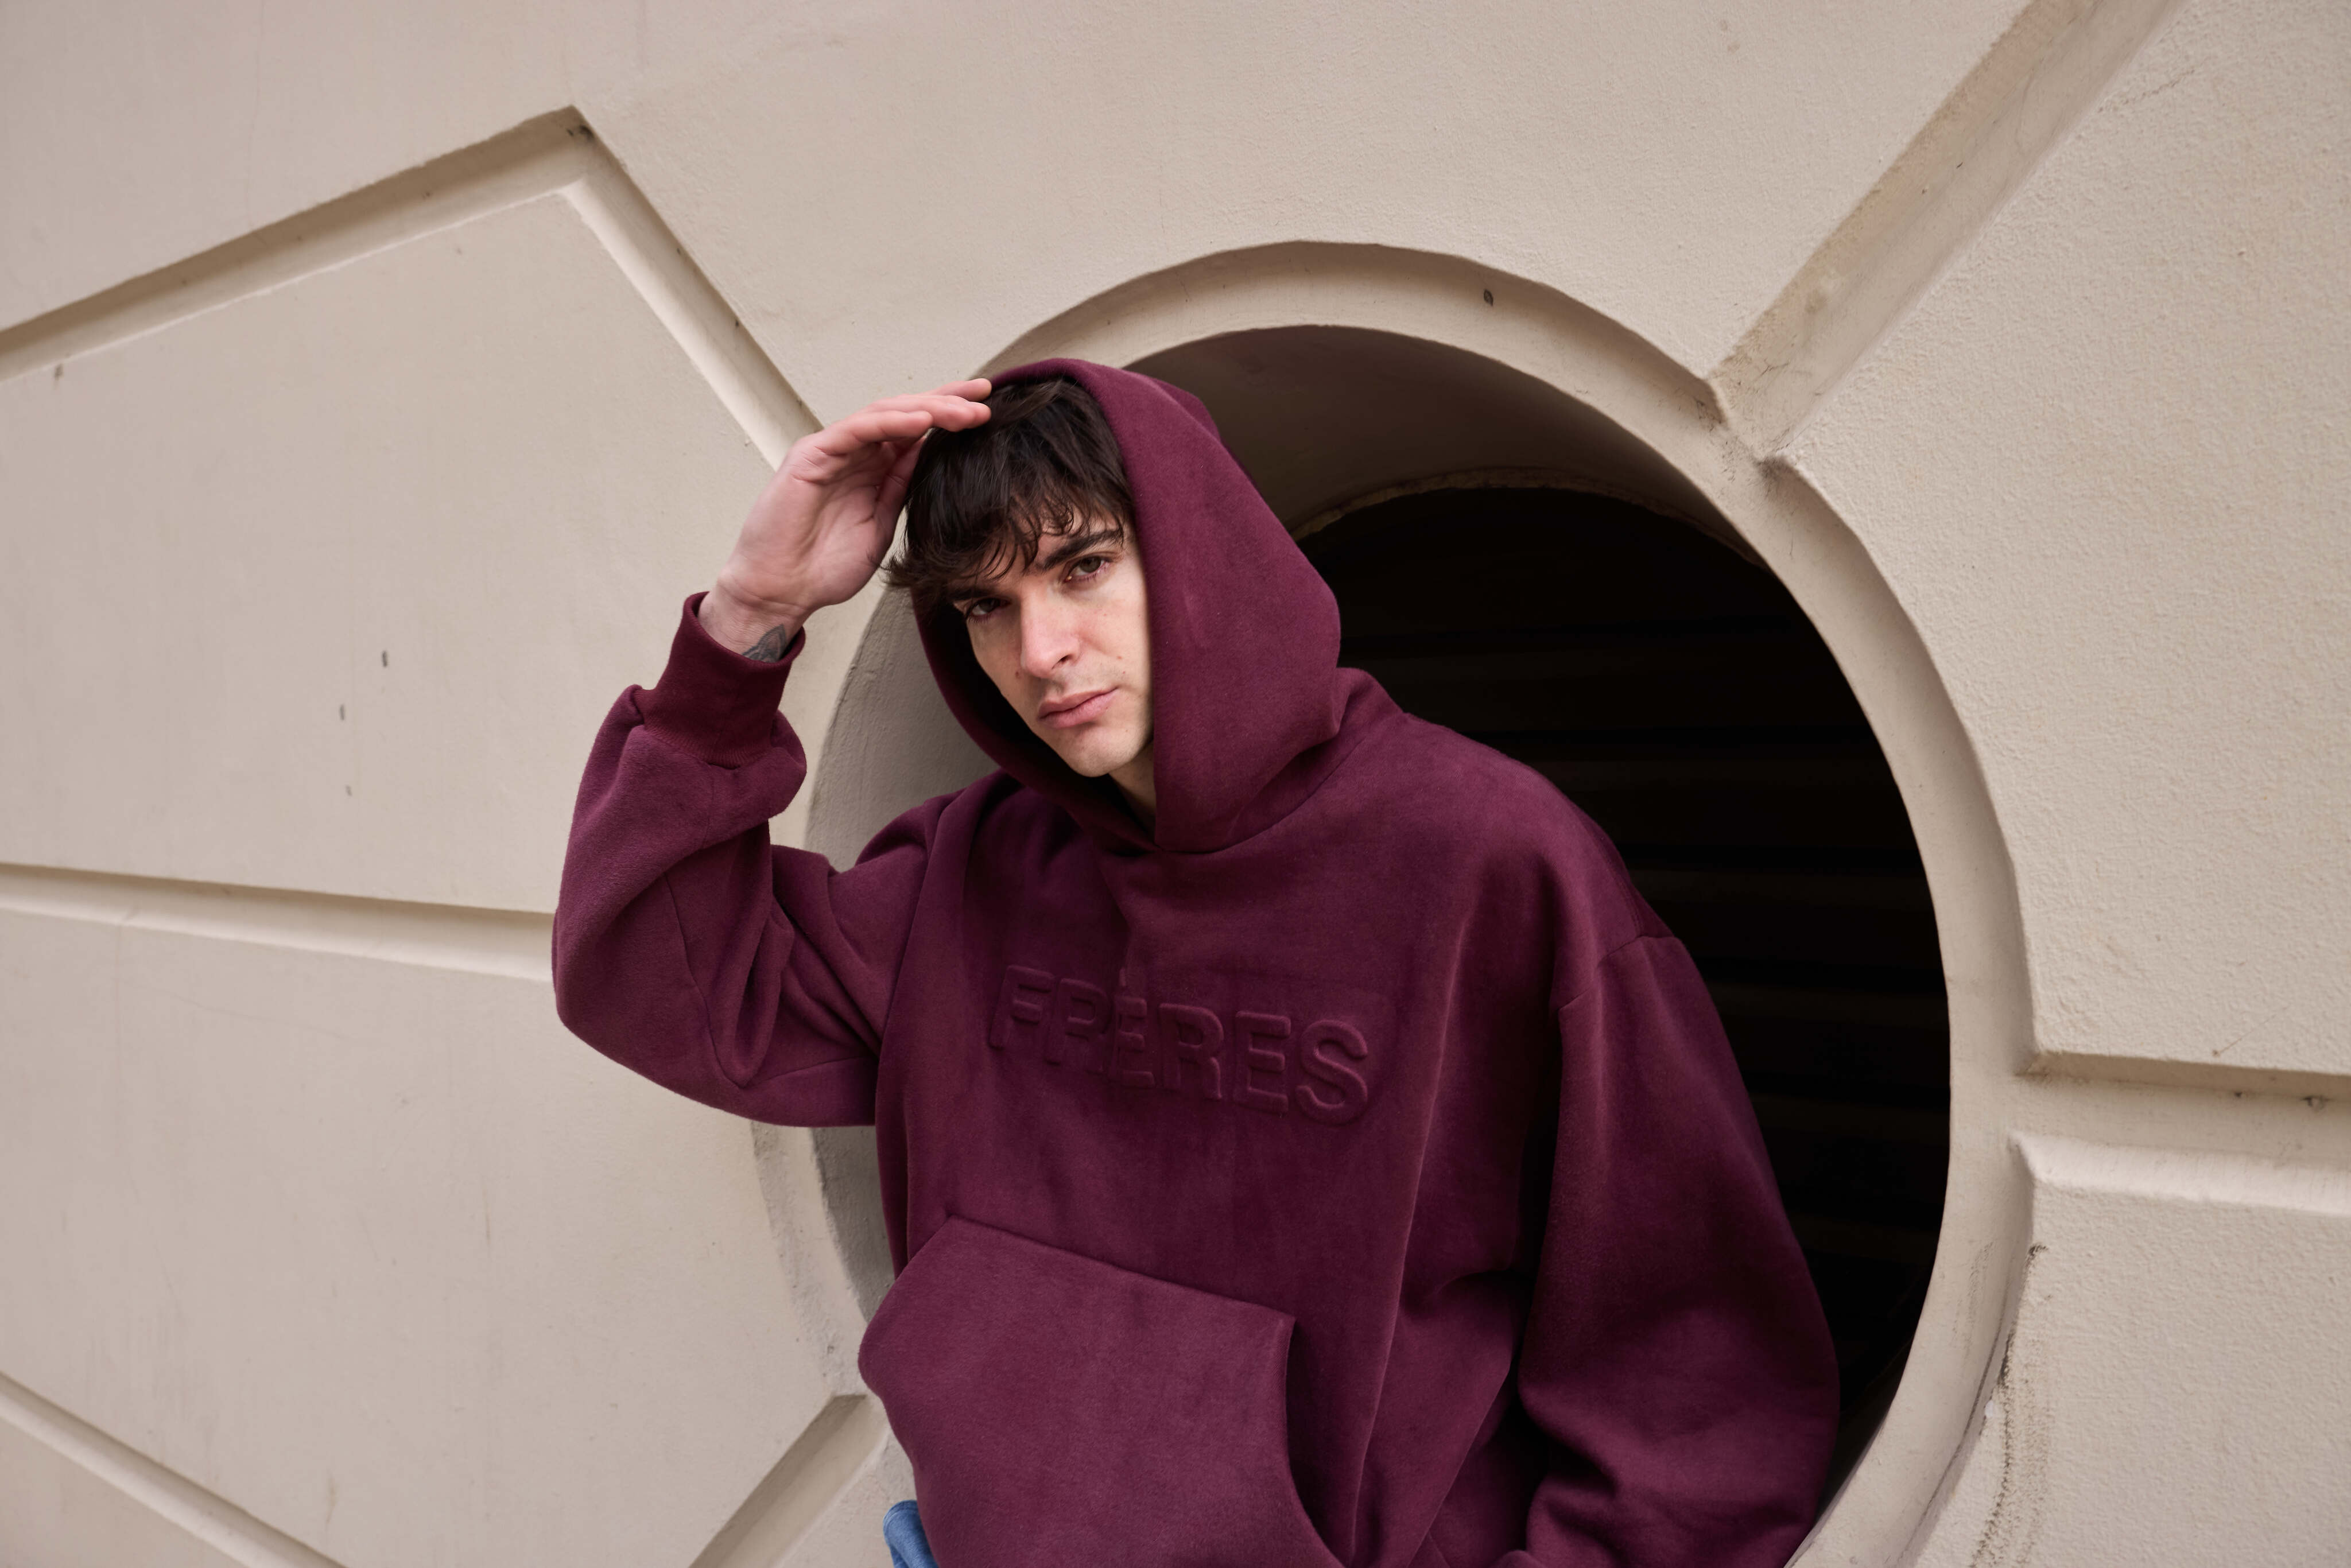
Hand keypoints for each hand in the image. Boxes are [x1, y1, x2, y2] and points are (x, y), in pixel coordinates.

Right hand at [700, 379, 993, 656]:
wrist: (781, 592)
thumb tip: (928, 456)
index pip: (915, 431)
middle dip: (947, 401)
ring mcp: (831, 451)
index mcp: (871, 469)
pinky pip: (856, 430)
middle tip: (986, 394)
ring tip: (964, 411)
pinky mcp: (811, 456)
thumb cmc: (824, 568)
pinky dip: (891, 423)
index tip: (987, 408)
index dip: (949, 416)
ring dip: (927, 409)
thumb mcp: (880, 525)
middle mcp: (853, 453)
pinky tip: (922, 421)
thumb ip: (900, 489)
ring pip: (885, 414)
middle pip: (904, 413)